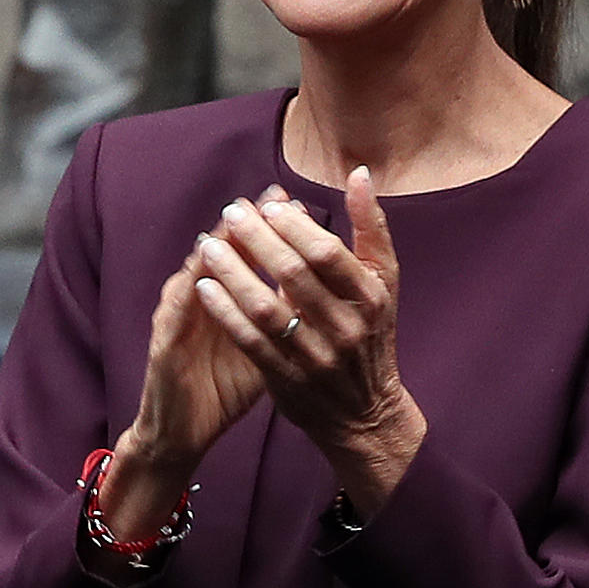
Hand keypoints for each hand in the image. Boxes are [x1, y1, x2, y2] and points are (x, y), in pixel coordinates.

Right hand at [95, 188, 285, 550]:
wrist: (183, 431)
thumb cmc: (224, 387)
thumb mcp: (265, 345)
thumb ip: (286, 314)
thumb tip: (325, 288)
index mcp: (226, 296)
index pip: (249, 252)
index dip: (272, 229)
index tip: (297, 203)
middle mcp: (199, 297)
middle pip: (223, 249)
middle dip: (249, 223)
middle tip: (272, 197)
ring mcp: (179, 316)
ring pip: (197, 269)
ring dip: (217, 245)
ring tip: (236, 221)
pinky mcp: (163, 341)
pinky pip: (178, 310)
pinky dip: (191, 289)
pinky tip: (203, 275)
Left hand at [193, 167, 425, 515]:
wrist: (365, 413)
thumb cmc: (371, 333)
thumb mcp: (383, 282)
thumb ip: (371, 228)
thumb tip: (359, 174)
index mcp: (371, 298)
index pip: (327, 253)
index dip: (294, 227)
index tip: (268, 206)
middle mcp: (347, 329)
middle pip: (293, 275)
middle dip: (257, 239)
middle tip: (232, 213)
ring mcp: (316, 358)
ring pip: (266, 308)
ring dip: (233, 273)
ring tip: (209, 245)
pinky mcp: (288, 381)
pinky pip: (250, 341)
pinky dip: (225, 313)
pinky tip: (205, 288)